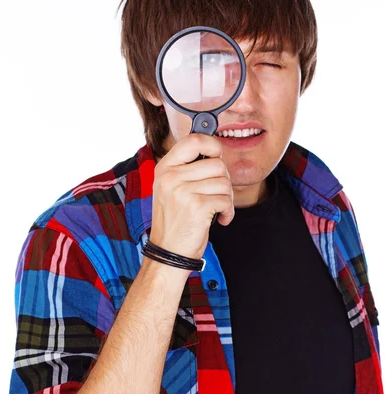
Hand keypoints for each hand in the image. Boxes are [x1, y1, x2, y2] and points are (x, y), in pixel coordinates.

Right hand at [149, 133, 233, 261]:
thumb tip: (216, 151)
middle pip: (217, 164)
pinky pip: (226, 200)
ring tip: (216, 210)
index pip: (193, 140)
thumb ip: (187, 169)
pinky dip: (228, 211)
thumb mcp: (171, 190)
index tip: (217, 156)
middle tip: (217, 196)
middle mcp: (170, 177)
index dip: (212, 145)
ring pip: (224, 182)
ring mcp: (182, 191)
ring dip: (227, 198)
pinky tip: (219, 219)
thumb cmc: (175, 222)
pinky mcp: (197, 206)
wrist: (168, 253)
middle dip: (224, 181)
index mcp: (164, 169)